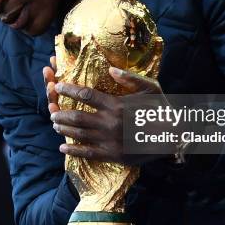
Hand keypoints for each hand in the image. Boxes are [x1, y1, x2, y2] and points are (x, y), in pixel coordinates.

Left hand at [43, 63, 166, 164]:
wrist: (173, 138)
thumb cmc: (161, 110)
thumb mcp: (150, 88)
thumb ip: (129, 78)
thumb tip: (110, 70)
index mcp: (116, 105)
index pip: (85, 95)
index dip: (68, 90)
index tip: (58, 86)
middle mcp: (109, 122)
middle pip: (76, 117)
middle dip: (60, 113)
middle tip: (51, 110)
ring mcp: (109, 140)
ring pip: (79, 134)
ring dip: (64, 129)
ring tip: (55, 124)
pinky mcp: (112, 155)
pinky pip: (87, 153)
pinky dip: (73, 151)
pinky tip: (63, 148)